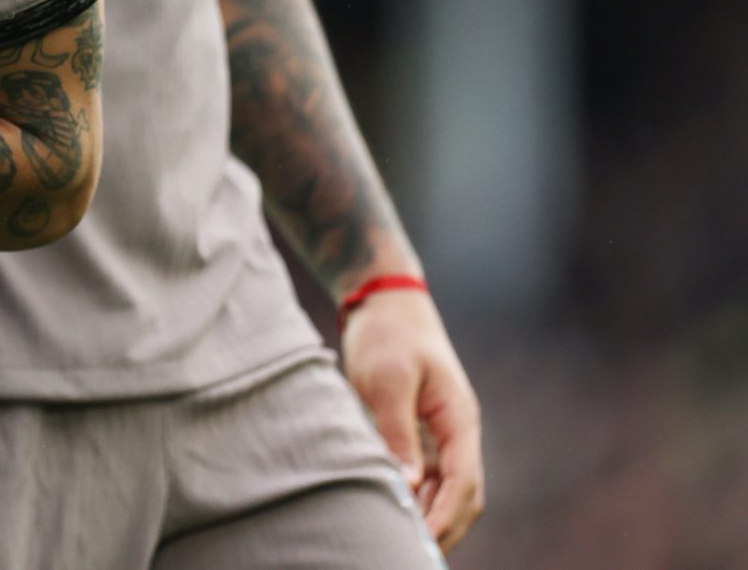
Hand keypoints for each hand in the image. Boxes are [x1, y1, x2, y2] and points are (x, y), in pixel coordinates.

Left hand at [340, 287, 484, 549]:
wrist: (385, 303)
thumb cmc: (387, 335)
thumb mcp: (388, 380)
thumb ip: (398, 431)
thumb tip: (410, 484)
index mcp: (459, 418)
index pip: (463, 481)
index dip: (447, 515)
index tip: (424, 541)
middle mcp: (457, 431)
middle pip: (463, 494)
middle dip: (446, 526)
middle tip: (415, 552)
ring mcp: (442, 433)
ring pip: (447, 489)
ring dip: (432, 516)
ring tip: (405, 542)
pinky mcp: (421, 431)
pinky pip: (428, 475)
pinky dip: (419, 498)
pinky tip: (397, 512)